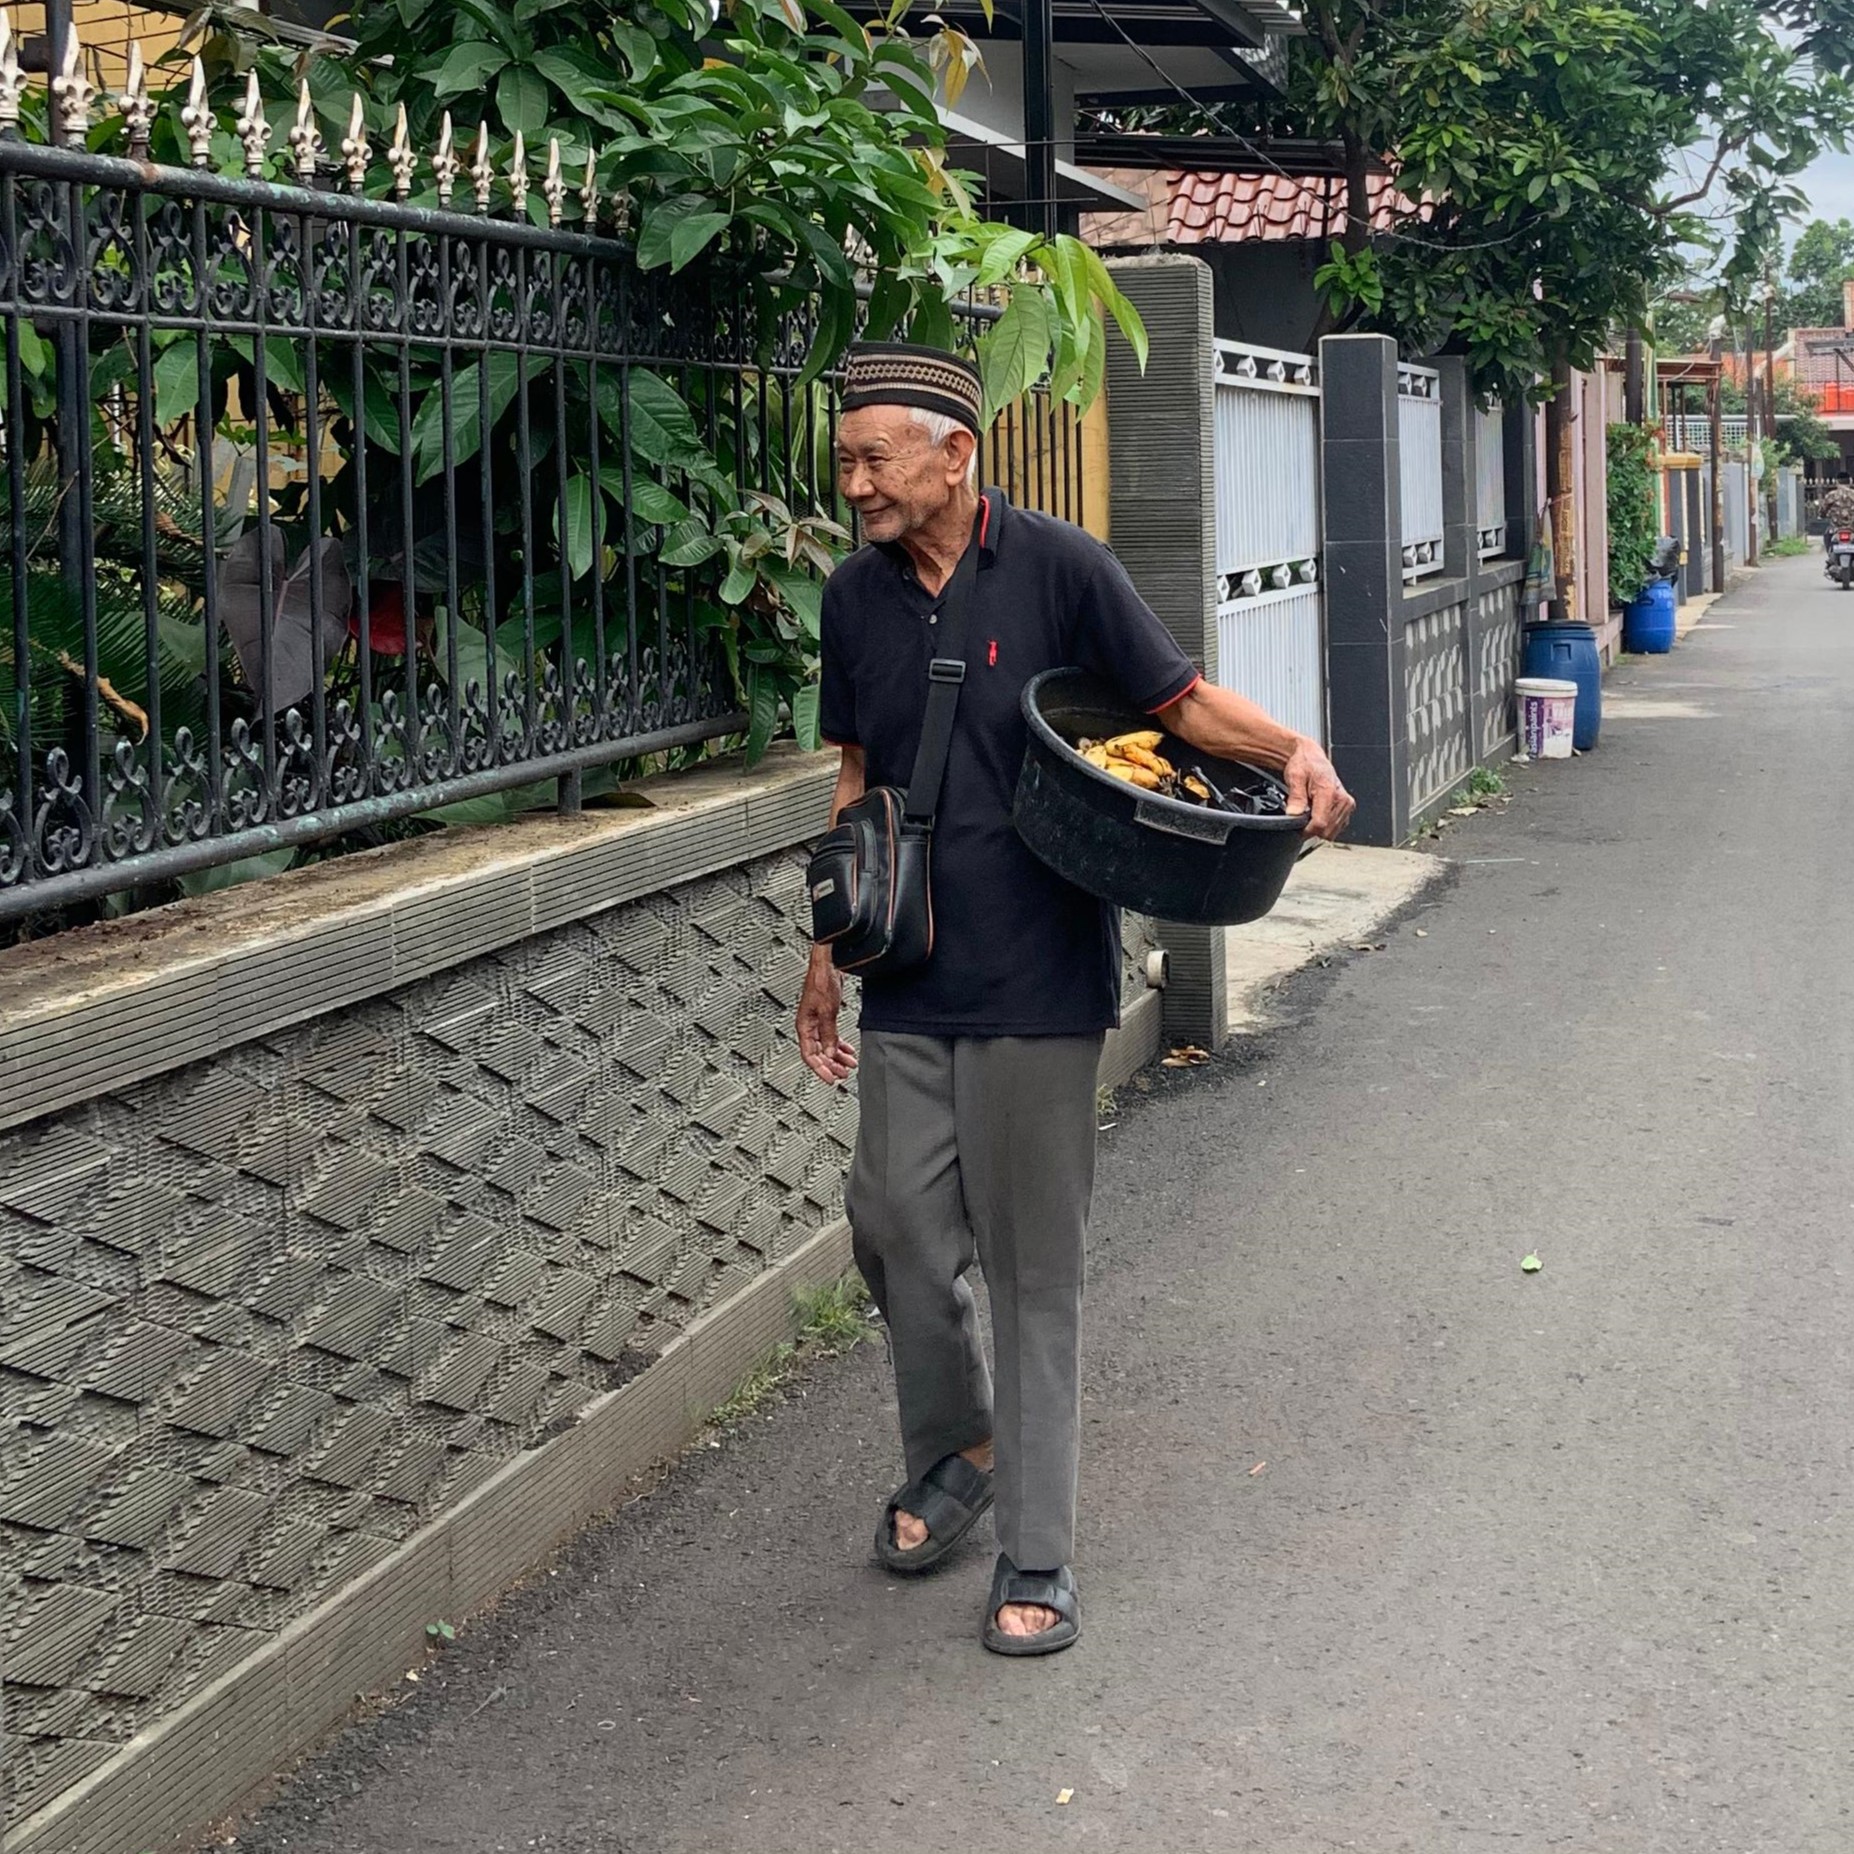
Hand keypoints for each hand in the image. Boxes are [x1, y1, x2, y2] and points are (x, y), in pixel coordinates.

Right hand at [797, 947, 856, 1083]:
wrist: (828, 965)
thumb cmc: (821, 981)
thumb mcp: (827, 1010)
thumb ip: (829, 1033)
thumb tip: (831, 1053)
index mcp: (803, 1026)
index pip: (809, 1055)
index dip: (820, 1069)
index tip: (830, 1079)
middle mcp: (808, 1026)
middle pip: (818, 1053)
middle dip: (831, 1065)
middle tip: (844, 1074)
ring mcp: (816, 1022)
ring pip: (826, 1046)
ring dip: (837, 1056)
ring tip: (850, 1064)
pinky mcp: (825, 1017)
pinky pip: (831, 1037)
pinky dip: (840, 1045)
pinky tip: (848, 1050)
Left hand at [1283, 738, 1354, 840]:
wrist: (1312, 757)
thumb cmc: (1304, 764)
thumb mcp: (1295, 776)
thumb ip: (1296, 797)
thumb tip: (1293, 814)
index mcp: (1329, 791)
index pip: (1320, 824)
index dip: (1306, 830)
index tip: (1296, 827)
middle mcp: (1342, 799)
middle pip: (1327, 831)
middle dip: (1312, 829)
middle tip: (1302, 816)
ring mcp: (1346, 804)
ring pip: (1332, 832)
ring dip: (1319, 827)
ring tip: (1310, 812)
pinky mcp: (1347, 808)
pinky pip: (1336, 828)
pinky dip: (1326, 825)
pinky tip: (1318, 813)